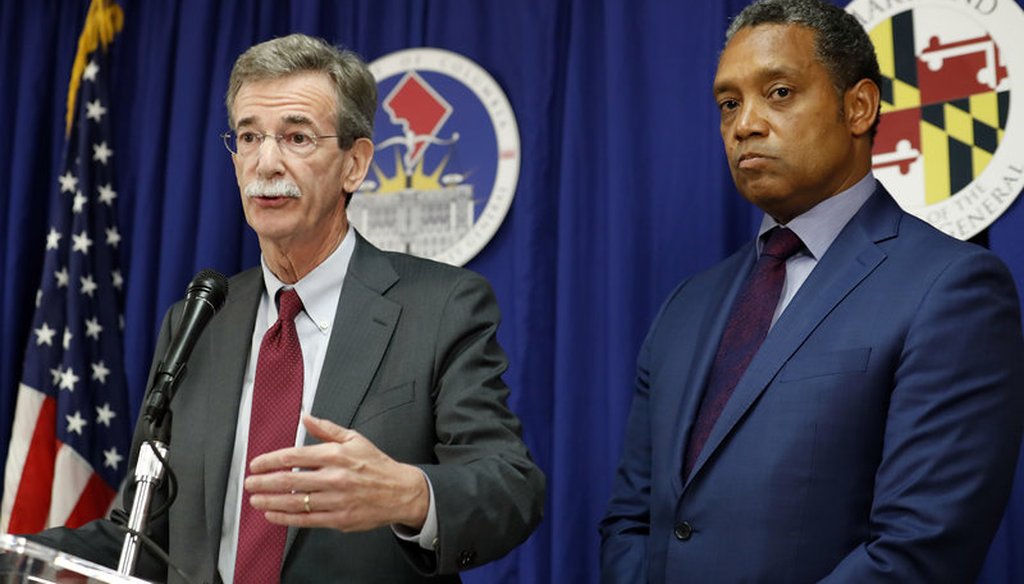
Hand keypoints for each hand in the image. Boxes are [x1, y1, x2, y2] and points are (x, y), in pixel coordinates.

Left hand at [244, 414, 429, 531]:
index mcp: (335, 455)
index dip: (270, 461)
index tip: (256, 464)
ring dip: (270, 502)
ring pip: (294, 502)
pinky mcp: (339, 519)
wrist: (401, 491)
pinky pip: (306, 520)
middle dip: (264, 482)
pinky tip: (273, 515)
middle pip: (289, 480)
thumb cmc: (377, 465)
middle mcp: (334, 477)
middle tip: (249, 483)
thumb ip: (327, 429)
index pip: (294, 456)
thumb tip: (305, 417)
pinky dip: (286, 519)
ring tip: (255, 500)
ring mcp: (336, 500)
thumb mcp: (354, 439)